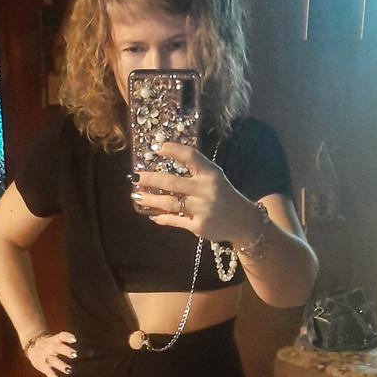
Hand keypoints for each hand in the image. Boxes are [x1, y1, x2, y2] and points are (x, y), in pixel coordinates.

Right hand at [25, 331, 76, 376]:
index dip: (66, 337)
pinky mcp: (41, 366)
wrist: (31, 347)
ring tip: (69, 370)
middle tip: (75, 354)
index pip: (60, 336)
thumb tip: (76, 340)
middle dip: (65, 350)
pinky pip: (47, 371)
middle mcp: (48, 347)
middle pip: (56, 348)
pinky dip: (52, 376)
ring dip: (61, 365)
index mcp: (52, 340)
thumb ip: (64, 338)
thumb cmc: (48, 343)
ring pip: (52, 360)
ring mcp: (44, 357)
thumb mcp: (54, 339)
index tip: (74, 340)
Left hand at [132, 141, 260, 244]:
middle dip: (150, 179)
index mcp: (210, 173)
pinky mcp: (199, 226)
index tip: (155, 149)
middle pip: (172, 182)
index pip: (190, 156)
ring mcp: (202, 209)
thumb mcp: (213, 177)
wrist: (242, 221)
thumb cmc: (223, 195)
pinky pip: (175, 221)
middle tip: (134, 177)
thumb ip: (194, 169)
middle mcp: (206, 190)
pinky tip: (153, 215)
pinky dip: (162, 218)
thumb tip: (162, 159)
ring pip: (169, 203)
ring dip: (150, 200)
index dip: (172, 150)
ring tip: (137, 196)